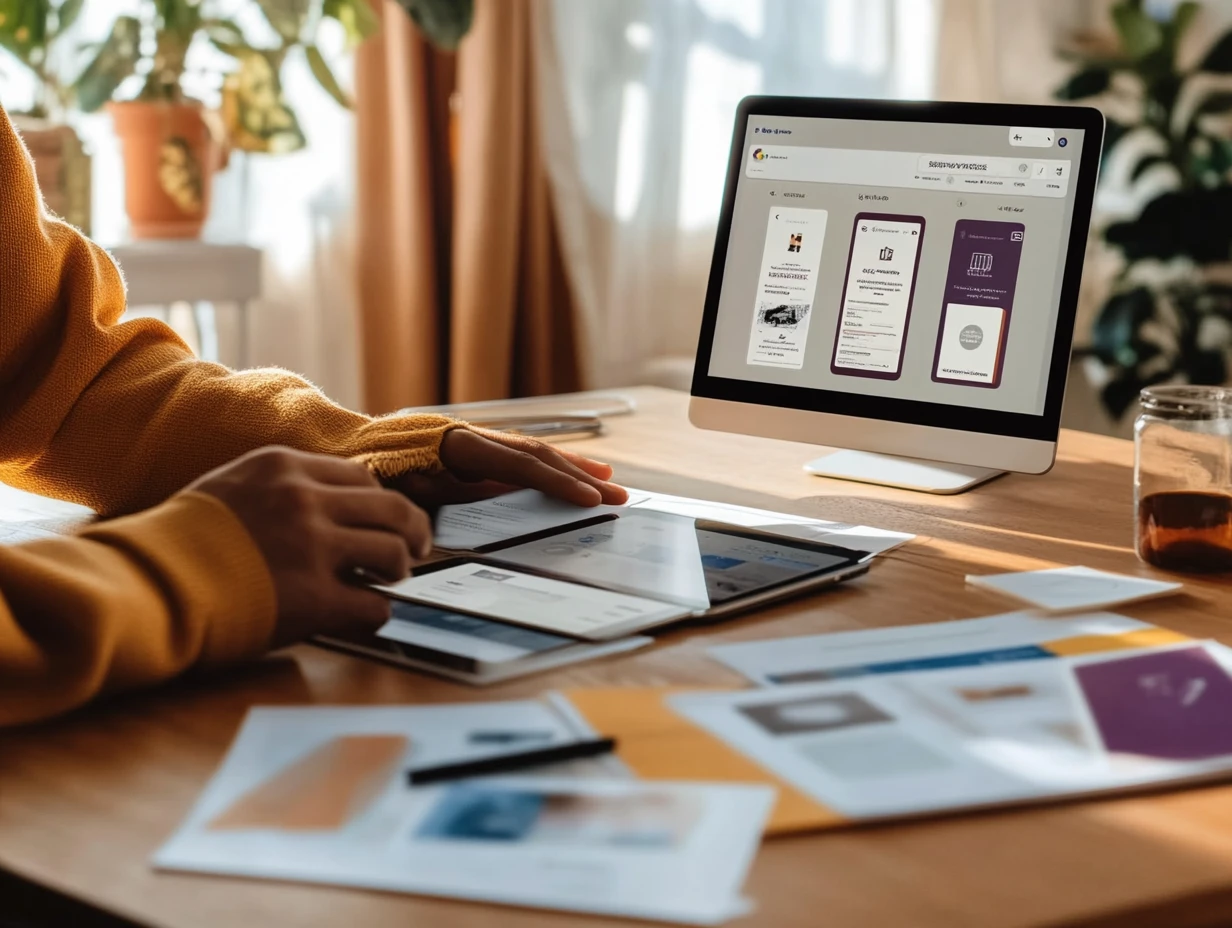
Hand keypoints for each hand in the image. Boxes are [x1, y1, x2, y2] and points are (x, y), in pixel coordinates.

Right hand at [187, 447, 431, 647]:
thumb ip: (279, 488)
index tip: (385, 518)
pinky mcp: (316, 598)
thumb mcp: (230, 487)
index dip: (379, 502)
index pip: (361, 478)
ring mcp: (314, 548)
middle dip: (413, 531)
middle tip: (416, 548)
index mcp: (285, 468)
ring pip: (394, 551)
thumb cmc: (178, 543)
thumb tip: (325, 504)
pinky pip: (374, 605)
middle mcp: (306, 500)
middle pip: (393, 508)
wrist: (148, 585)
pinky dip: (375, 612)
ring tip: (386, 580)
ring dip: (397, 569)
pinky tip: (361, 614)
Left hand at [392, 427, 628, 510]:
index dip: (556, 483)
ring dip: (576, 469)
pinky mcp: (483, 452)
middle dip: (580, 478)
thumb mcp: (396, 486)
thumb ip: (432, 498)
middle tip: (618, 497)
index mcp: (459, 445)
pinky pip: (527, 459)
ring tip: (610, 481)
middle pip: (538, 456)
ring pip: (538, 454)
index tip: (587, 499)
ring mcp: (483, 442)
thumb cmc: (372, 469)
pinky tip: (580, 473)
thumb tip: (467, 513)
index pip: (519, 464)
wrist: (356, 444)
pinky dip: (556, 467)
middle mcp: (478, 437)